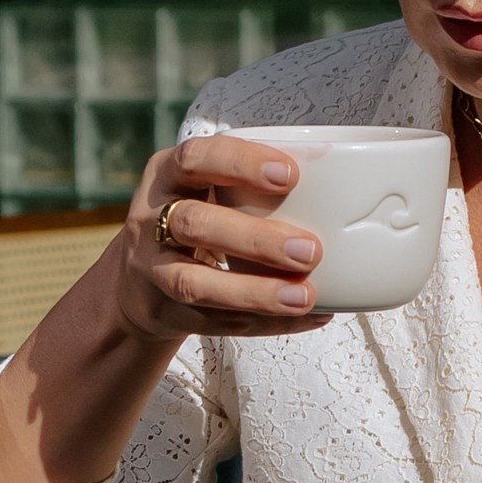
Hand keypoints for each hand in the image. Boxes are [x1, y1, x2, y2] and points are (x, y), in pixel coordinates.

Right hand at [114, 134, 332, 342]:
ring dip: (254, 292)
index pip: (194, 158)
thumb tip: (343, 186)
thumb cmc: (196, 221)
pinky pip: (216, 324)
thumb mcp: (204, 190)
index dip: (239, 164)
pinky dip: (268, 322)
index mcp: (165, 176)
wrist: (138, 284)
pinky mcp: (163, 313)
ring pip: (195, 284)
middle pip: (194, 224)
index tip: (290, 175)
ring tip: (306, 296)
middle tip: (310, 250)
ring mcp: (151, 270)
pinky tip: (311, 316)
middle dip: (254, 239)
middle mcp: (149, 220)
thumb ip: (251, 185)